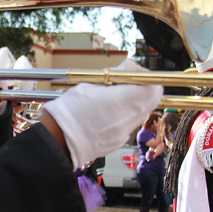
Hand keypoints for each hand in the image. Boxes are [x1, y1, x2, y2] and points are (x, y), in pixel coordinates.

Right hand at [41, 59, 162, 166]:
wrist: (59, 140)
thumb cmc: (70, 111)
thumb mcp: (89, 84)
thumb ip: (113, 77)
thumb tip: (126, 70)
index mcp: (123, 101)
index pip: (153, 86)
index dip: (144, 76)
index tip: (129, 73)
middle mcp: (129, 119)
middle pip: (152, 99)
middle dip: (142, 88)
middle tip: (123, 84)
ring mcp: (125, 132)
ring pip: (141, 112)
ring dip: (133, 102)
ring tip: (112, 98)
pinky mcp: (119, 141)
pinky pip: (129, 124)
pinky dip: (123, 115)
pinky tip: (105, 113)